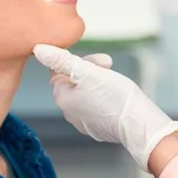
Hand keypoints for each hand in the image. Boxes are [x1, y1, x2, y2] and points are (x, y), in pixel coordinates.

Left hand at [33, 45, 177, 169]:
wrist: (139, 125)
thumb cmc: (115, 97)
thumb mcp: (88, 72)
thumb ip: (62, 60)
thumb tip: (38, 50)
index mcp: (62, 98)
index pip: (59, 70)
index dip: (77, 60)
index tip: (97, 61)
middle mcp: (68, 112)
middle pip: (72, 81)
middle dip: (90, 70)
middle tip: (108, 66)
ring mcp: (83, 122)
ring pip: (85, 92)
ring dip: (97, 81)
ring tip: (114, 80)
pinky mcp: (97, 127)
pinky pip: (96, 105)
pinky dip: (104, 96)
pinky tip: (117, 95)